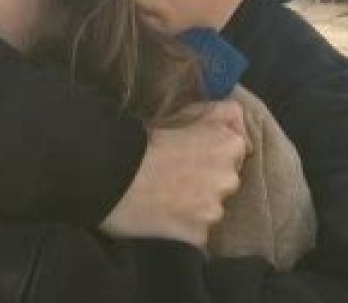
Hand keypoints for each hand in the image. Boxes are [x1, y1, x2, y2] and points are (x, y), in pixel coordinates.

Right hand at [101, 100, 249, 246]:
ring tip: (163, 194)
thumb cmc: (141, 136)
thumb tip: (236, 117)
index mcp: (227, 143)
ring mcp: (215, 209)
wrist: (109, 172)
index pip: (238, 146)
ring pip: (211, 205)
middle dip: (208, 176)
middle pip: (226, 178)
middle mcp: (229, 177)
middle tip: (174, 172)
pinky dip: (182, 224)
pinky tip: (160, 214)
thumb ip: (217, 113)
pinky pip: (195, 230)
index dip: (213, 146)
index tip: (191, 148)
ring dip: (195, 202)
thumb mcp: (182, 111)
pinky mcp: (199, 235)